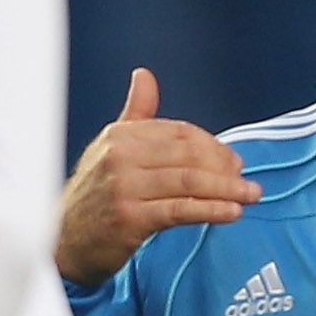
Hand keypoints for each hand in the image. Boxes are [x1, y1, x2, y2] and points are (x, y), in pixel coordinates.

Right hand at [55, 68, 259, 286]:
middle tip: (245, 178)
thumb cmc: (95, 195)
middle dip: (224, 166)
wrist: (64, 241)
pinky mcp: (131, 218)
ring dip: (227, 188)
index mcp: (120, 135)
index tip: (233, 160)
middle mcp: (120, 156)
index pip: (180, 132)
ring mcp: (124, 187)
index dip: (213, 145)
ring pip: (189, 181)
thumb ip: (136, 114)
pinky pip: (181, 210)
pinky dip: (212, 210)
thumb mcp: (111, 149)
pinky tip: (233, 212)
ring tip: (251, 194)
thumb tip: (144, 75)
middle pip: (189, 154)